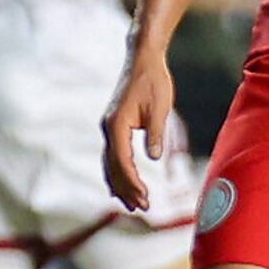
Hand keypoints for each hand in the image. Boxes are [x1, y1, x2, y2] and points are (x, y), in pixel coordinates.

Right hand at [101, 48, 173, 212]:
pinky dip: (116, 173)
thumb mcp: (160, 107)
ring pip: (109, 163)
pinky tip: (122, 187)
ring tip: (134, 205)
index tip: (145, 197)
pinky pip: (112, 155)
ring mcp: (109, 127)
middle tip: (143, 208)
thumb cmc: (153, 81)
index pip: (122, 161)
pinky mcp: (114, 126)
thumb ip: (156, 133)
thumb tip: (153, 157)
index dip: (132, 182)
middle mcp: (108, 128)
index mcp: (117, 124)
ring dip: (120, 184)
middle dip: (126, 189)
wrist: (143, 60)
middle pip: (113, 167)